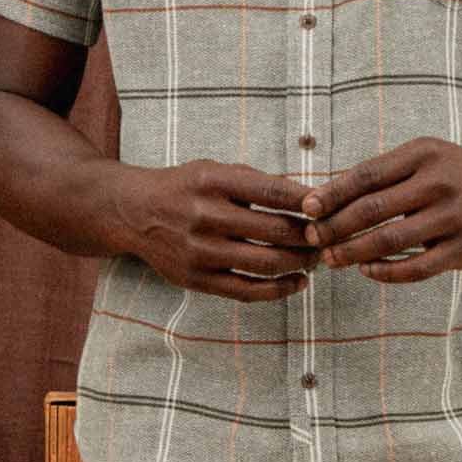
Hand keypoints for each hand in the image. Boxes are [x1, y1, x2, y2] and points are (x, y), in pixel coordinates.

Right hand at [116, 159, 322, 299]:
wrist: (133, 213)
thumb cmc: (185, 189)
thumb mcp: (215, 170)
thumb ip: (256, 182)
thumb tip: (308, 199)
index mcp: (213, 181)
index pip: (272, 191)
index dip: (306, 201)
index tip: (328, 207)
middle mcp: (205, 216)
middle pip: (274, 231)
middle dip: (310, 236)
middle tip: (328, 237)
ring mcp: (199, 251)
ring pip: (266, 263)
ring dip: (300, 263)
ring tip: (315, 259)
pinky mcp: (196, 279)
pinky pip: (247, 291)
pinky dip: (279, 290)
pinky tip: (298, 283)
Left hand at [299, 139, 461, 281]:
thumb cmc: (452, 173)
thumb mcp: (422, 157)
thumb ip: (382, 173)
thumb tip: (325, 197)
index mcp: (423, 155)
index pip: (367, 175)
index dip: (332, 193)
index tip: (307, 209)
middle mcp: (439, 183)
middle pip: (373, 209)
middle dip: (335, 227)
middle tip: (313, 239)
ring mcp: (454, 217)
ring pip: (391, 241)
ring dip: (354, 252)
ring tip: (332, 259)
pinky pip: (417, 268)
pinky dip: (386, 272)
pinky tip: (367, 270)